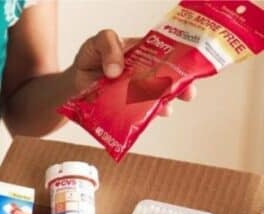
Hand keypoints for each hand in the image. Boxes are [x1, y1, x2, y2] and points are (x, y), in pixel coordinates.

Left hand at [70, 30, 195, 115]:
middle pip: (168, 81)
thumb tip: (116, 70)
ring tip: (165, 109)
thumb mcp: (100, 41)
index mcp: (146, 53)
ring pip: (155, 99)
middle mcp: (146, 74)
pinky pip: (139, 114)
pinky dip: (143, 117)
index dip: (182, 63)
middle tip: (186, 94)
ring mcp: (137, 93)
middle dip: (180, 88)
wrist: (75, 81)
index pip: (169, 56)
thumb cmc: (92, 57)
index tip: (189, 71)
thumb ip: (109, 46)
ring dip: (163, 104)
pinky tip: (145, 119)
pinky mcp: (127, 109)